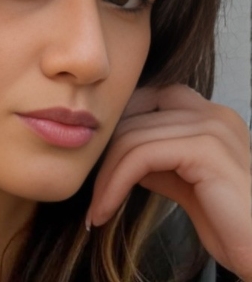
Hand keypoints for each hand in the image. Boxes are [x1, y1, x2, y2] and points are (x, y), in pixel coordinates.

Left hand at [86, 85, 251, 279]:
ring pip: (131, 138)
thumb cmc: (227, 221)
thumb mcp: (181, 180)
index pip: (146, 99)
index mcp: (209, 114)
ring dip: (105, 178)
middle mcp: (212, 112)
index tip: (101, 164)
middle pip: (134, 119)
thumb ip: (154, 156)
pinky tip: (106, 209)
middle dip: (105, 158)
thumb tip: (116, 149)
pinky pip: (141, 157)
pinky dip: (115, 184)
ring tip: (96, 210)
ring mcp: (212, 126)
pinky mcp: (206, 149)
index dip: (119, 126)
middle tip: (93, 194)